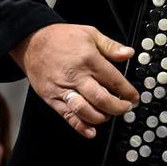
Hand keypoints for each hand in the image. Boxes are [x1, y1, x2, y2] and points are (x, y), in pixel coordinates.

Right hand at [11, 23, 138, 138]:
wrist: (32, 42)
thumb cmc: (61, 38)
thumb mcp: (90, 34)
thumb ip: (111, 46)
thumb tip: (129, 54)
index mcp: (89, 60)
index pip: (114, 80)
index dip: (128, 92)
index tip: (134, 97)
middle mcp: (76, 76)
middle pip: (101, 98)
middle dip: (118, 107)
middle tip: (126, 108)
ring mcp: (63, 89)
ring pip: (85, 110)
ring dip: (101, 117)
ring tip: (109, 115)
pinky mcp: (51, 98)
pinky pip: (67, 116)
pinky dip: (80, 126)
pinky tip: (91, 131)